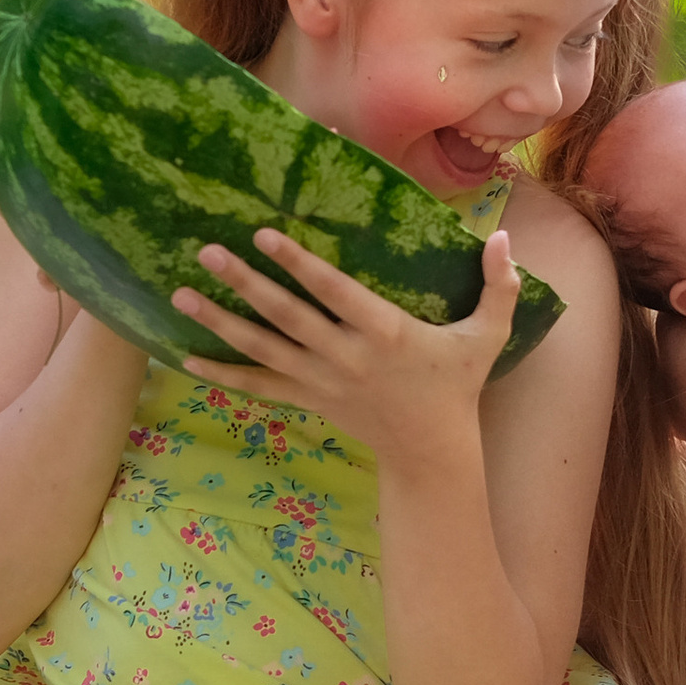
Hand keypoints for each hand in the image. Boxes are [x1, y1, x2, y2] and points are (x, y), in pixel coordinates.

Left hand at [174, 226, 519, 455]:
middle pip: (287, 317)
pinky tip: (184, 355)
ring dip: (220, 322)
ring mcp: (321, 380)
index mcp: (385, 333)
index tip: (267, 234)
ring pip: (263, 348)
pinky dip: (221, 372)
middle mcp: (345, 356)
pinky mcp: (307, 398)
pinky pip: (256, 386)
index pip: (335, 292)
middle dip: (245, 284)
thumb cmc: (457, 383)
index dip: (300, 264)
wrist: (430, 450)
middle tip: (208, 252)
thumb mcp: (488, 335)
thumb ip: (499, 285)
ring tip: (180, 294)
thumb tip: (505, 234)